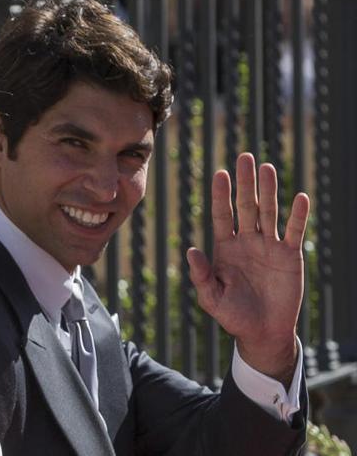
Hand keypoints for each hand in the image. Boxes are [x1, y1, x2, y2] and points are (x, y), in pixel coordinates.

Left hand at [186, 153, 308, 383]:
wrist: (262, 332)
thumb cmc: (233, 316)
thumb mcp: (211, 298)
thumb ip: (201, 275)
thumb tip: (190, 250)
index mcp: (225, 248)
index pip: (222, 215)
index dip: (221, 195)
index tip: (219, 173)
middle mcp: (246, 241)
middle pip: (246, 205)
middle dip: (245, 182)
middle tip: (244, 156)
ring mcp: (268, 246)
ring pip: (268, 212)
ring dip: (268, 190)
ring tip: (266, 167)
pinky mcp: (289, 256)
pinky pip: (293, 231)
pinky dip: (296, 215)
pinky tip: (299, 197)